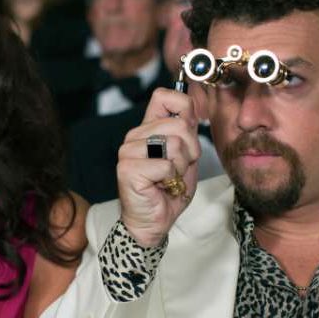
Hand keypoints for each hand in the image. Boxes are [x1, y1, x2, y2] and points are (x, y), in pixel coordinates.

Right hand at [117, 87, 200, 246]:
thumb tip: (191, 107)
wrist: (155, 221)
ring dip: (180, 166)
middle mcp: (135, 136)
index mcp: (148, 128)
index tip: (188, 131)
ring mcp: (128, 151)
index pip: (163, 96)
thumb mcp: (186, 156)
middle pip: (179, 124)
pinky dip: (171, 180)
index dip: (183, 108)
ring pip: (175, 144)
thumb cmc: (169, 190)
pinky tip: (161, 187)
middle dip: (190, 150)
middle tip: (179, 168)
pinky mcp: (127, 169)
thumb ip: (187, 131)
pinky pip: (165, 165)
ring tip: (169, 178)